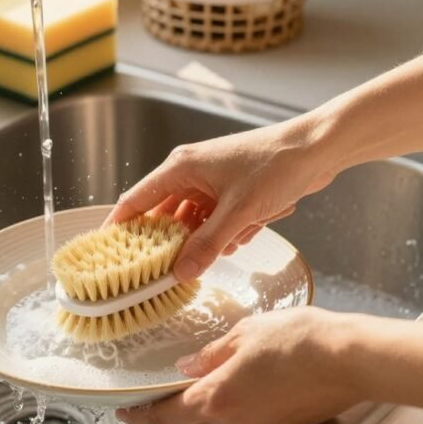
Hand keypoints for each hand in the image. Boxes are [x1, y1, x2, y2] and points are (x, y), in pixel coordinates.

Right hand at [106, 116, 336, 280]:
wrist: (316, 150)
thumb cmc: (276, 166)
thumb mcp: (239, 212)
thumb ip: (207, 244)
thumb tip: (179, 273)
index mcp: (182, 167)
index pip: (137, 199)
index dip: (120, 225)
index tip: (107, 253)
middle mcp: (191, 173)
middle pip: (166, 216)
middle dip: (174, 241)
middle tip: (172, 268)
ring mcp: (212, 182)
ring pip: (195, 222)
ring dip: (210, 238)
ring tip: (231, 239)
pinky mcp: (231, 191)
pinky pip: (217, 221)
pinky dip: (230, 231)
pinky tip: (249, 230)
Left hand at [117, 307, 362, 423]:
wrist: (346, 360)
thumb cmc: (296, 340)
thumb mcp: (243, 334)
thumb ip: (210, 355)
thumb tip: (187, 367)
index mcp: (215, 400)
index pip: (163, 419)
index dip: (140, 418)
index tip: (125, 412)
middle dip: (171, 411)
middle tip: (162, 390)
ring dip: (203, 411)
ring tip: (207, 381)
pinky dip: (232, 412)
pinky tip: (241, 386)